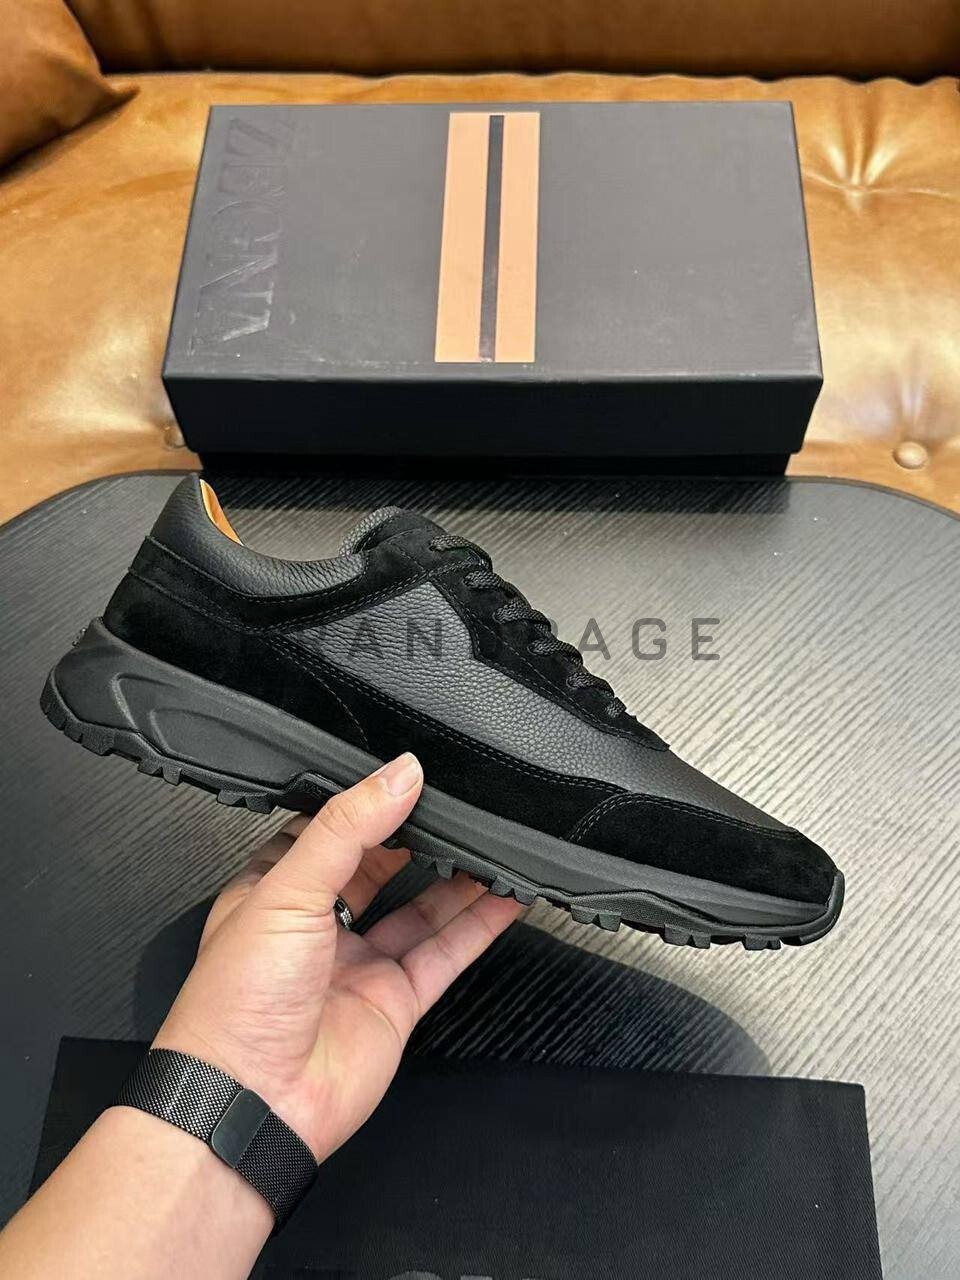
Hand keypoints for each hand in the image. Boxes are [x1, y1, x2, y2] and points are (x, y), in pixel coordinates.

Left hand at [154, 753, 523, 1159]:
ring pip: (420, 909)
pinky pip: (445, 954)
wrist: (252, 1103)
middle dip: (417, 836)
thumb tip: (398, 774)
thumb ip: (347, 828)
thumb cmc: (235, 1005)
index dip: (365, 803)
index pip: (325, 830)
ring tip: (494, 842)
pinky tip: (505, 898)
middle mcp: (317, 927)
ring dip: (457, 877)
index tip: (406, 775)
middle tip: (459, 803)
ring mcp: (358, 965)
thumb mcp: (287, 889)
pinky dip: (478, 926)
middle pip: (379, 867)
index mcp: (273, 892)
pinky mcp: (394, 1003)